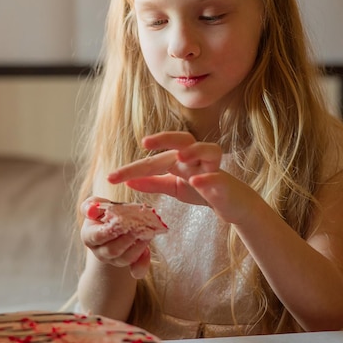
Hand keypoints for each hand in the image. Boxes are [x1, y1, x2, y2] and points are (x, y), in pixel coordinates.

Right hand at [80, 196, 151, 278]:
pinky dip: (143, 263)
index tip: (120, 222)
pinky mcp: (128, 265)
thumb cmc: (106, 213)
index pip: (97, 236)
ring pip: (125, 259)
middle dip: (127, 239)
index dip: (109, 231)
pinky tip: (148, 251)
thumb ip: (91, 204)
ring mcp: (114, 261)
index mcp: (89, 236)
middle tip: (138, 227)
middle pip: (112, 250)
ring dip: (138, 246)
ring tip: (147, 233)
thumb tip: (90, 210)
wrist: (117, 225)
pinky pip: (136, 271)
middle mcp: (100, 251)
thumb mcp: (96, 205)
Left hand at [107, 131, 259, 224]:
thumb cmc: (202, 190)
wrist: (232, 204)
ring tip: (181, 156)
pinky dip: (208, 177)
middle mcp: (196, 158)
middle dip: (164, 138)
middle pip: (182, 139)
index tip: (111, 178)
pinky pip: (218, 177)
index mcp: (180, 158)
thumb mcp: (173, 187)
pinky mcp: (225, 183)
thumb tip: (128, 182)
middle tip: (145, 142)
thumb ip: (152, 182)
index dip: (132, 169)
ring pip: (208, 150)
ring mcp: (212, 168)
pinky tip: (197, 181)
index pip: (153, 160)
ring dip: (194, 150)